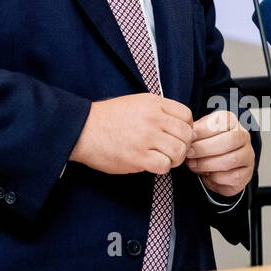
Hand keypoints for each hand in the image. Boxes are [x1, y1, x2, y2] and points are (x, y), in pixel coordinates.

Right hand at [69, 94, 192, 174]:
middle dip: (182, 145)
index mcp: (153, 103)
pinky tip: (151, 164)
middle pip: (186, 135)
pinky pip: (165, 166)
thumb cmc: (107, 118)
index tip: (179, 135)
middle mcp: (153, 118)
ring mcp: (146, 138)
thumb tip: (177, 124)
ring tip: (162, 158)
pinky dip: (162, 168)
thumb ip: (157, 110)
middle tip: (172, 150)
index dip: (186, 128)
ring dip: (174, 159)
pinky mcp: (139, 157)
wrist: (83, 129)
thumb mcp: (135, 103)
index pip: (186, 115)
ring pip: (179, 152)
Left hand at [184, 109, 253, 197]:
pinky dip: (216, 178)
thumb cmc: (207, 145)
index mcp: (231, 121)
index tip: (189, 137)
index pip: (222, 122)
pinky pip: (232, 177)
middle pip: (229, 140)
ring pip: (231, 160)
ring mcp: (247, 156)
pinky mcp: (246, 174)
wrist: (217, 166)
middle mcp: (243, 137)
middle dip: (205, 148)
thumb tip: (185, 135)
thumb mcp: (199, 133)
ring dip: (207, 164)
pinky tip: (207, 174)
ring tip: (194, 165)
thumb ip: (194, 131)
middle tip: (190, 153)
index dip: (203, 130)